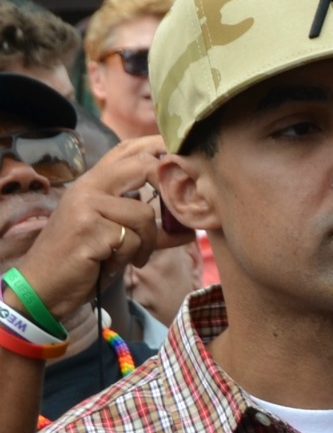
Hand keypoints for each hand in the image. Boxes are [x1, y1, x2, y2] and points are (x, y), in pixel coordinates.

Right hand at [11, 139, 185, 332]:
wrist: (43, 286)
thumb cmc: (83, 261)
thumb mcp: (117, 237)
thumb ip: (149, 228)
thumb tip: (189, 231)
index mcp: (92, 183)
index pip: (126, 149)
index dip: (158, 146)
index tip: (184, 158)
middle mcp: (87, 187)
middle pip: (143, 167)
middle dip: (168, 190)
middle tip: (177, 216)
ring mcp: (86, 206)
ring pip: (144, 214)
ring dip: (146, 244)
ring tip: (130, 257)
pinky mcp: (89, 229)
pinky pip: (133, 239)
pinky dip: (130, 257)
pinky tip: (112, 265)